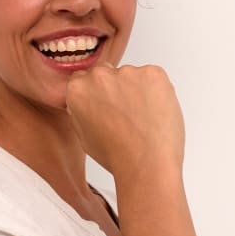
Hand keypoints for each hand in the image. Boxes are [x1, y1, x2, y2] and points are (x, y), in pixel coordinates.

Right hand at [65, 62, 184, 176]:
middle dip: (115, 90)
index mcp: (78, 89)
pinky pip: (154, 78)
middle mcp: (99, 75)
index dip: (97, 95)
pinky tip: (154, 114)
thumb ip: (83, 112)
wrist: (146, 163)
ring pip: (133, 76)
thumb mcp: (85, 137)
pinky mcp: (153, 73)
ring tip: (143, 120)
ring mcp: (128, 72)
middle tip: (126, 115)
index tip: (105, 106)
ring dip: (137, 91)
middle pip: (108, 74)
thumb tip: (90, 104)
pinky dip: (157, 92)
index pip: (83, 80)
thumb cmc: (117, 156)